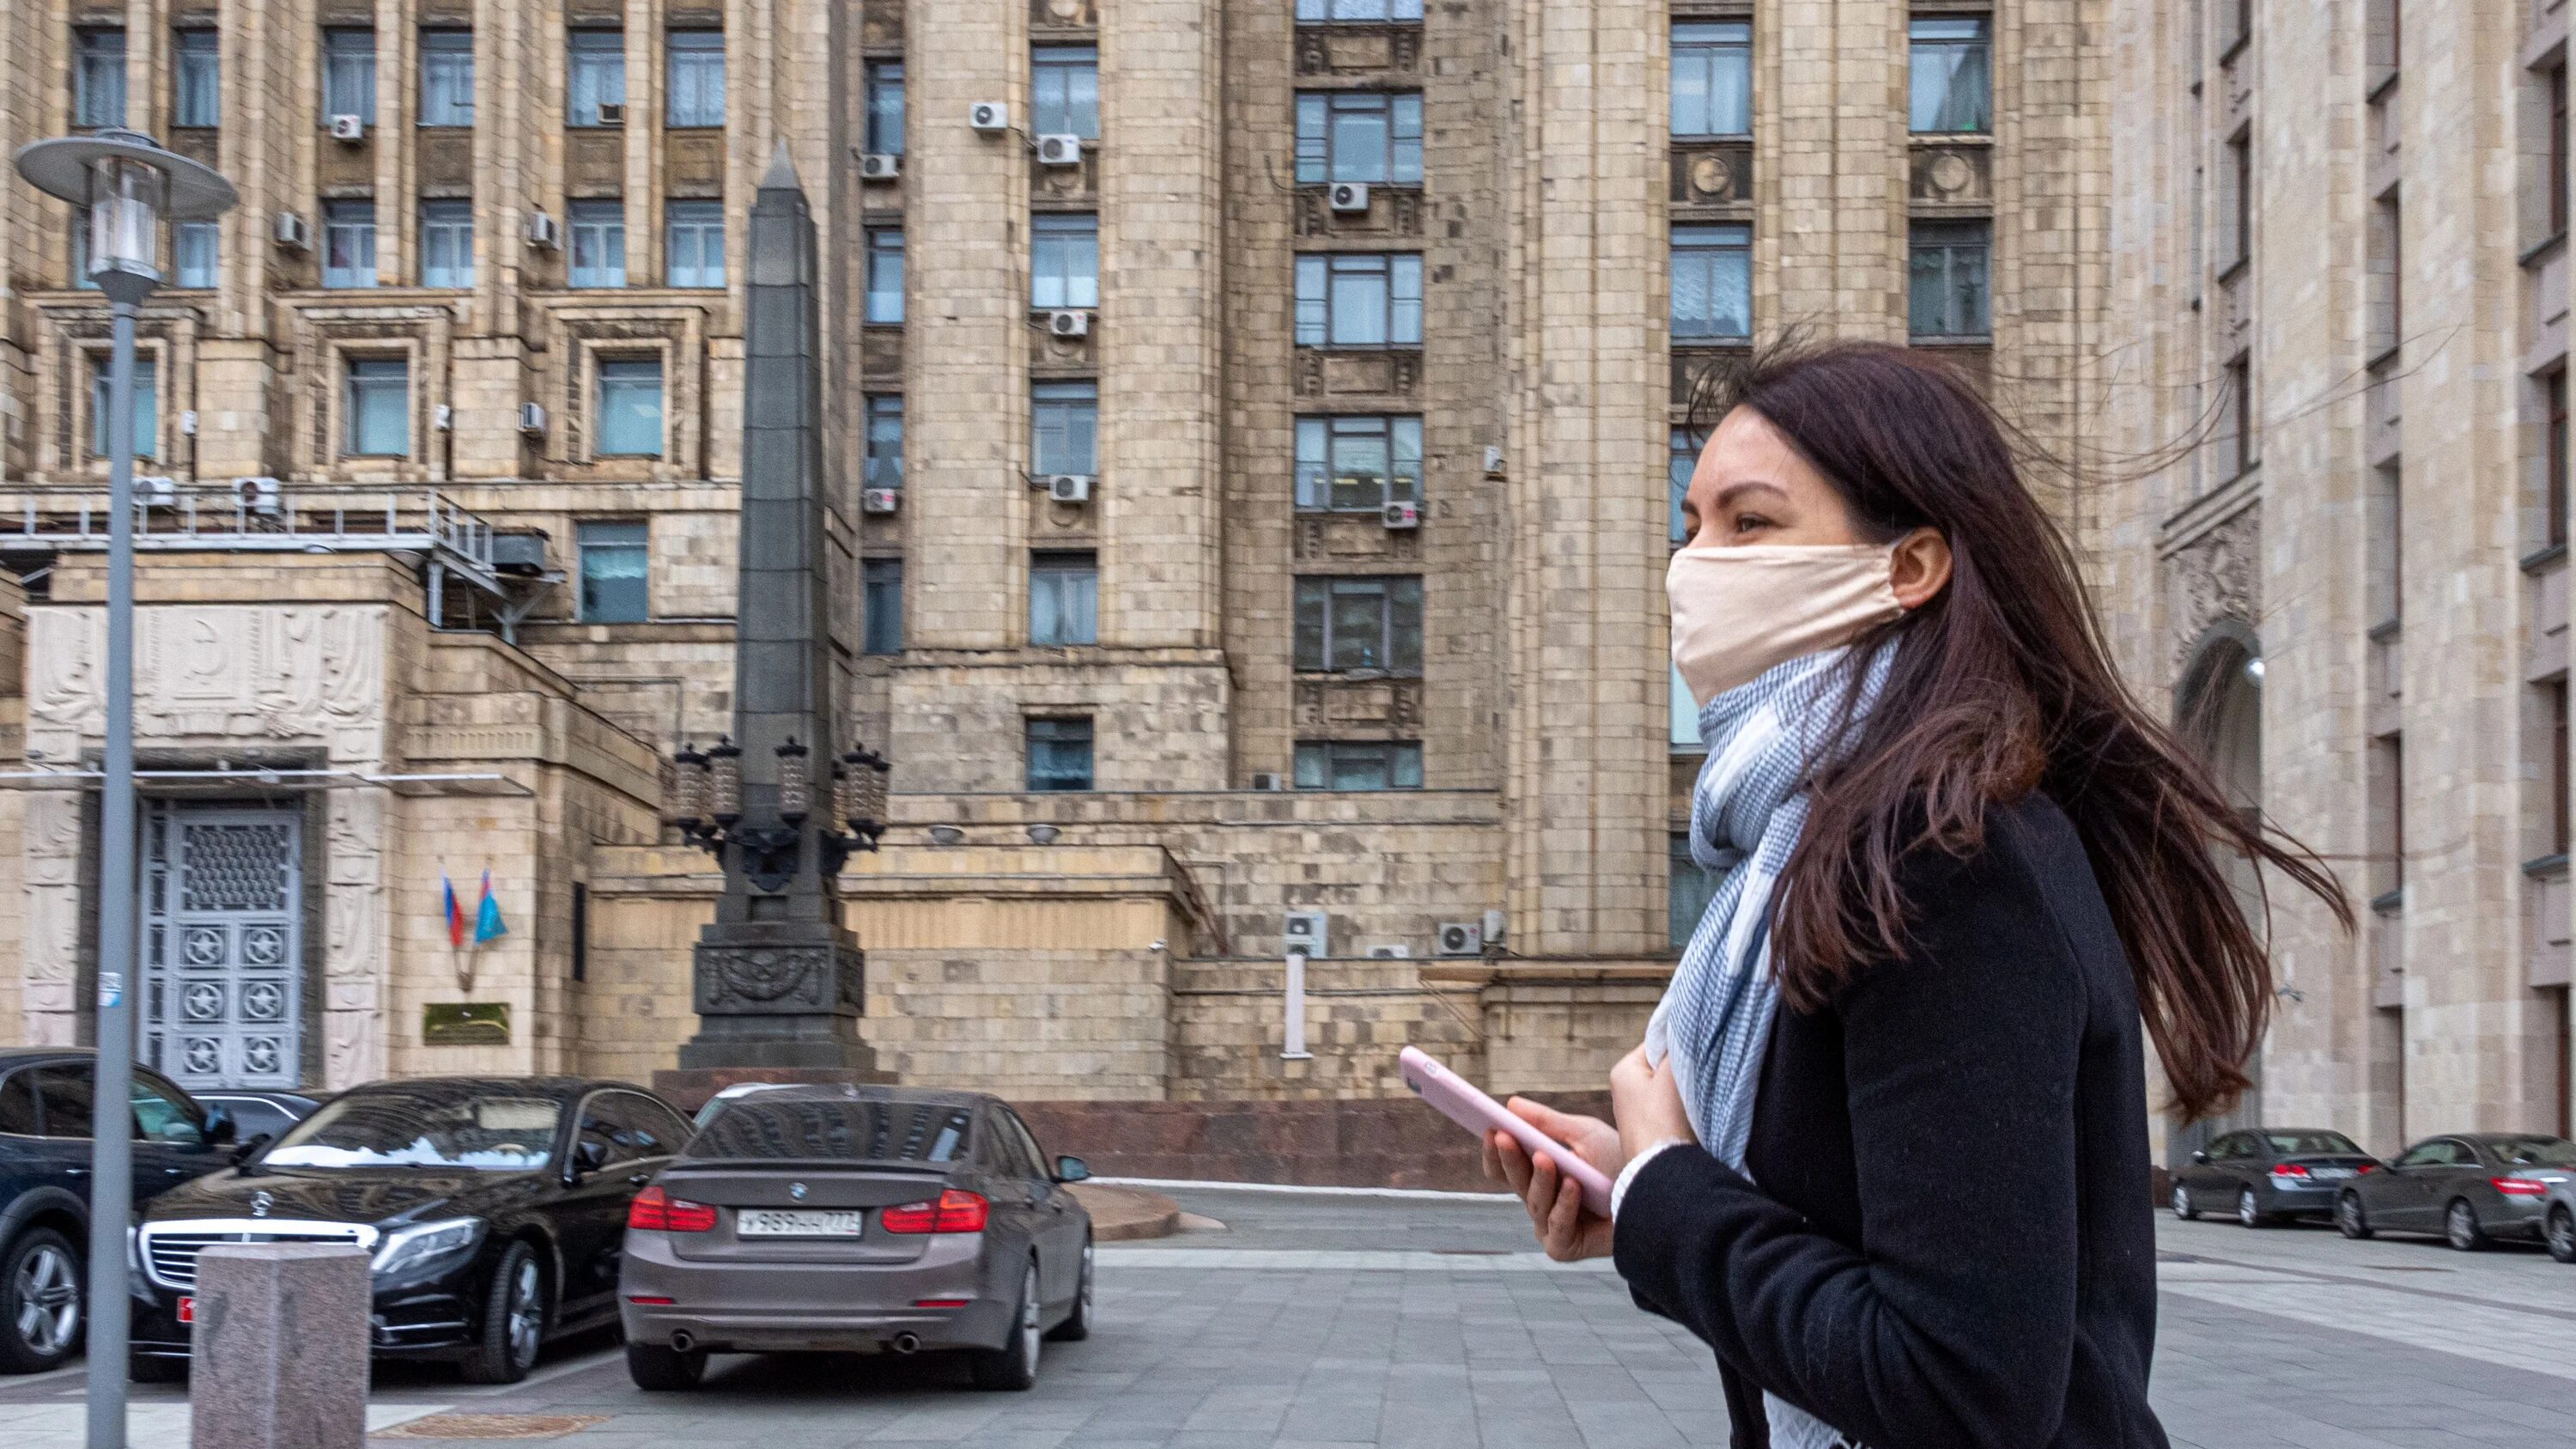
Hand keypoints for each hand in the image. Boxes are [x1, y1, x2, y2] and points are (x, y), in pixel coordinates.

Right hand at [1481, 1097, 1621, 1260]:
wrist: (1656, 1190)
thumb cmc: (1621, 1162)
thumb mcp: (1583, 1134)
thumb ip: (1547, 1122)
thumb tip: (1512, 1105)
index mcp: (1540, 1178)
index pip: (1505, 1169)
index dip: (1495, 1151)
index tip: (1490, 1129)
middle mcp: (1541, 1204)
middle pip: (1514, 1183)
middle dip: (1509, 1158)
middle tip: (1504, 1136)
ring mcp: (1551, 1227)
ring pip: (1534, 1202)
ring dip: (1540, 1179)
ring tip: (1546, 1157)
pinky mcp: (1565, 1247)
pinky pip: (1556, 1226)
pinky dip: (1564, 1205)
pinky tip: (1573, 1185)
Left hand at [1611, 1046, 1695, 1165]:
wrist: (1662, 1170)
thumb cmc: (1664, 1119)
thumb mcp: (1671, 1075)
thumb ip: (1677, 1049)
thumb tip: (1685, 1029)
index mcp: (1624, 1070)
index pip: (1656, 1043)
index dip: (1679, 1044)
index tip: (1699, 1050)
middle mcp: (1625, 1089)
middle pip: (1663, 1066)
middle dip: (1682, 1069)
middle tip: (1700, 1073)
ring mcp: (1637, 1112)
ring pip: (1669, 1089)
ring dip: (1685, 1091)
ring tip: (1697, 1096)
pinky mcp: (1650, 1131)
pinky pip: (1670, 1110)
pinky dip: (1683, 1109)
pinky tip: (1694, 1114)